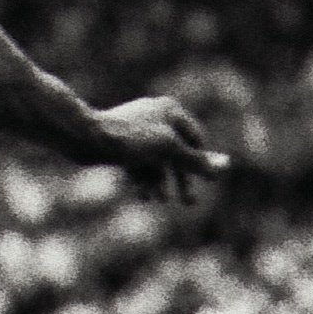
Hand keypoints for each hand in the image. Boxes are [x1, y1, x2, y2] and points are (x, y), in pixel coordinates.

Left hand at [90, 96, 231, 202]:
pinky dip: (142, 179)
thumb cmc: (129, 139)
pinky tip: (143, 196)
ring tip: (157, 200)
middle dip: (181, 178)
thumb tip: (226, 166)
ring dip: (159, 182)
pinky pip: (138, 163)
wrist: (85, 137)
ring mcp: (136, 130)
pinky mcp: (120, 143)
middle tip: (188, 203)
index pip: (195, 139)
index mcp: (170, 110)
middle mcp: (154, 116)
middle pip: (176, 153)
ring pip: (155, 161)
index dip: (201, 162)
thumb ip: (196, 161)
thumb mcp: (168, 151)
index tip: (206, 182)